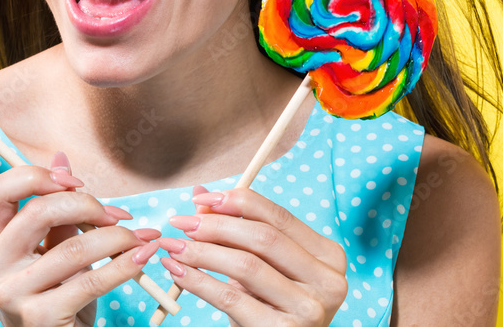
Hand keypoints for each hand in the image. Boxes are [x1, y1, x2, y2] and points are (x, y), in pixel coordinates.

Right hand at [0, 153, 160, 326]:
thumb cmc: (55, 300)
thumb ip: (55, 212)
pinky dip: (125, 265)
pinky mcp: (39, 318)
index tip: (74, 181)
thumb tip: (62, 157)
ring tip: (141, 238)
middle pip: (38, 211)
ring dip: (117, 237)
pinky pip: (92, 280)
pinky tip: (142, 257)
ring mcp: (11, 294)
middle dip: (87, 204)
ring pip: (73, 246)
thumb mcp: (50, 254)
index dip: (38, 176)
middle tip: (117, 215)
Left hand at [157, 187, 347, 326]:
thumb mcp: (259, 264)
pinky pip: (231, 298)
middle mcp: (328, 281)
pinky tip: (178, 271)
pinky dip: (198, 281)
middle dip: (215, 225)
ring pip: (245, 266)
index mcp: (327, 255)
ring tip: (174, 247)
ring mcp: (310, 309)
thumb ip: (234, 229)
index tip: (202, 199)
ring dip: (201, 252)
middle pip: (263, 238)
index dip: (238, 202)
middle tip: (181, 223)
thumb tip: (199, 194)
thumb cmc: (268, 303)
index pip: (279, 216)